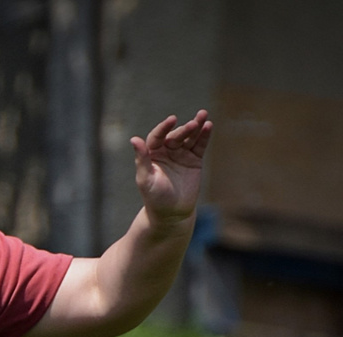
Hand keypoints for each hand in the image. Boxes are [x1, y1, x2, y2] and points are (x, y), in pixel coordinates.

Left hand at [132, 110, 211, 225]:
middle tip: (193, 124)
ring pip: (189, 137)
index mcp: (152, 154)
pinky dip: (204, 136)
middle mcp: (166, 151)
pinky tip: (208, 126)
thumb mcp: (145, 179)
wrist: (172, 213)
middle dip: (184, 129)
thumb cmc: (154, 198)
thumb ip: (141, 159)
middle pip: (175, 135)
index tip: (171, 120)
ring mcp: (181, 154)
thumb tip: (134, 139)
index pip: (157, 136)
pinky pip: (199, 145)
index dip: (164, 128)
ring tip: (203, 116)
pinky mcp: (194, 159)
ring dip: (196, 126)